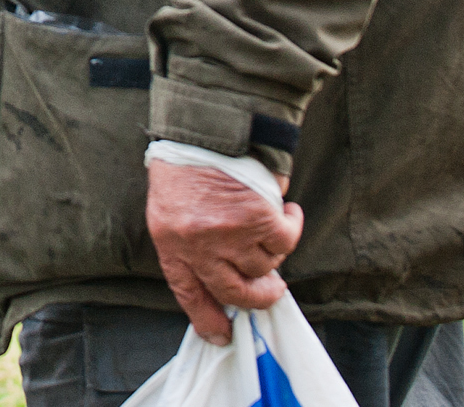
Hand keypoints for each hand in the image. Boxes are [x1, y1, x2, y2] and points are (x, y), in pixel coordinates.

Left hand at [147, 159, 302, 343]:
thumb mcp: (172, 209)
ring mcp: (231, 235)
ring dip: (271, 252)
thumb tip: (222, 283)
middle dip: (259, 297)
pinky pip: (286, 241)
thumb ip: (191, 246)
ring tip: (268, 226)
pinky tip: (288, 211)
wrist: (204, 125)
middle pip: (236, 293)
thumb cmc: (186, 165)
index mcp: (171, 244)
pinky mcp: (259, 219)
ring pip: (264, 267)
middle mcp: (200, 246)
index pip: (189, 294)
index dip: (207, 319)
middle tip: (272, 290)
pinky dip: (292, 227)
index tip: (222, 337)